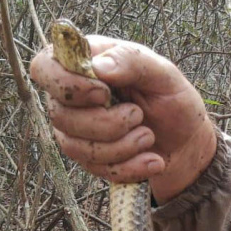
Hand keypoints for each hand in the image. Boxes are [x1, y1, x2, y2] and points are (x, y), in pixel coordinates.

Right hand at [29, 36, 215, 203]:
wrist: (187, 144)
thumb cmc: (173, 101)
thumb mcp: (163, 74)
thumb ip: (132, 61)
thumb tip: (97, 66)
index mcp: (86, 63)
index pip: (44, 67)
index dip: (66, 84)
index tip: (103, 93)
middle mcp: (72, 96)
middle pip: (59, 114)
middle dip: (106, 123)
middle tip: (139, 115)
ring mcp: (76, 129)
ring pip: (75, 146)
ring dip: (121, 146)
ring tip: (149, 136)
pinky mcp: (88, 158)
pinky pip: (96, 169)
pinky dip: (129, 167)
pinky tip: (152, 160)